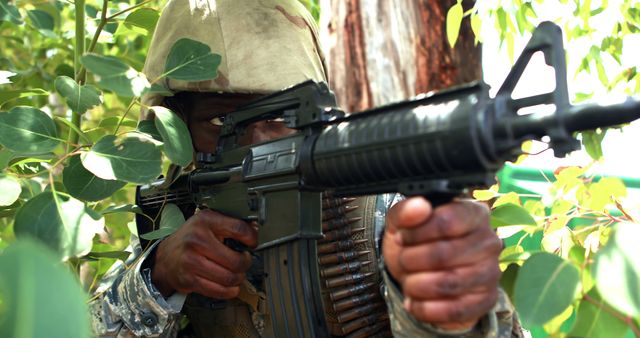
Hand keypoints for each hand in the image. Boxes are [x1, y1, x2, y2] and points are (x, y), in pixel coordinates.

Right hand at [151, 209, 257, 298]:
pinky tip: (231, 285)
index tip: (253, 243)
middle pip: (236, 259)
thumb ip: (230, 224)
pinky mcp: (189, 280)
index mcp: (205, 221)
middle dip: (246, 263)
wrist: (166, 257)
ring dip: (239, 278)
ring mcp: (192, 262)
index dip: (251, 238)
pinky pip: (219, 290)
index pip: (238, 228)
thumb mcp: (207, 222)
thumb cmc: (191, 238)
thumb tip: (255, 229)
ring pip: (229, 277)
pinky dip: (230, 291)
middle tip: (245, 261)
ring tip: (237, 273)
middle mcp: (197, 240)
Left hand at [383, 197, 501, 329]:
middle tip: (404, 261)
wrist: (420, 271)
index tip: (402, 237)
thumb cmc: (415, 242)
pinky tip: (415, 302)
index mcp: (474, 213)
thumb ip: (406, 211)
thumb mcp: (401, 222)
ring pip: (448, 284)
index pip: (447, 221)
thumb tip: (419, 206)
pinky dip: (426, 309)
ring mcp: (491, 272)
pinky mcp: (486, 300)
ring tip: (409, 281)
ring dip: (416, 285)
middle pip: (443, 254)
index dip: (416, 233)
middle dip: (412, 260)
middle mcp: (489, 242)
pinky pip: (455, 310)